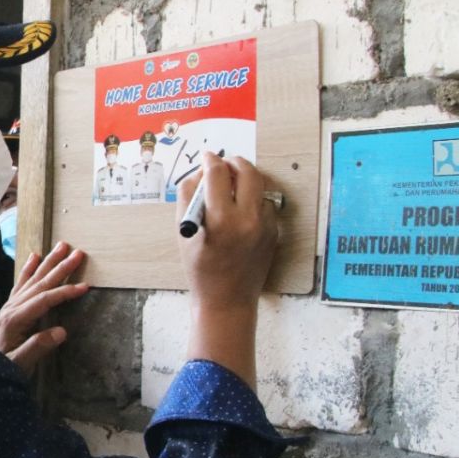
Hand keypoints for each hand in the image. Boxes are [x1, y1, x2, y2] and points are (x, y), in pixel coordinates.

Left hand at [0, 241, 88, 375]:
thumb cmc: (2, 369)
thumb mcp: (20, 364)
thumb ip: (38, 347)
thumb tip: (62, 331)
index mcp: (15, 320)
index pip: (44, 300)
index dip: (64, 292)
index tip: (85, 286)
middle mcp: (12, 308)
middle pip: (39, 283)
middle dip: (60, 268)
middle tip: (78, 253)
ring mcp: (10, 305)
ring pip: (32, 279)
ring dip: (48, 262)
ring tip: (62, 246)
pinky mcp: (10, 307)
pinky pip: (21, 283)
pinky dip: (28, 269)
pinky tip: (34, 256)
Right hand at [177, 152, 278, 384]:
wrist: (226, 300)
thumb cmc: (200, 269)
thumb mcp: (184, 232)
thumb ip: (188, 197)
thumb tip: (199, 172)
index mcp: (221, 219)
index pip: (217, 174)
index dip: (210, 161)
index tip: (206, 157)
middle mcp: (247, 219)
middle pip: (246, 171)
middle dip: (232, 162)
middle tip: (222, 164)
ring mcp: (265, 226)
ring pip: (259, 185)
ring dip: (245, 179)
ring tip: (230, 186)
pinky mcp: (274, 232)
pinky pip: (265, 203)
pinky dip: (252, 199)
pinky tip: (240, 209)